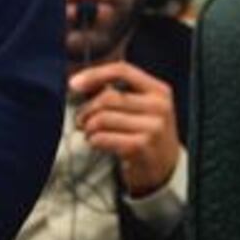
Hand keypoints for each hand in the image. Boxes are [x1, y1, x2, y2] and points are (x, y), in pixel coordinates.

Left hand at [71, 61, 180, 196]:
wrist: (166, 168)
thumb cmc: (147, 133)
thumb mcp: (144, 107)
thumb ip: (119, 91)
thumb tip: (79, 82)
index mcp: (159, 90)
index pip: (122, 70)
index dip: (95, 74)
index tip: (74, 83)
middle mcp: (159, 106)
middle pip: (108, 97)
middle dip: (86, 109)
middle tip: (81, 120)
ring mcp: (152, 127)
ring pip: (102, 119)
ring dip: (88, 127)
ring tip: (89, 133)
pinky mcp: (141, 147)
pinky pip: (103, 138)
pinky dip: (93, 140)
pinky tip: (96, 143)